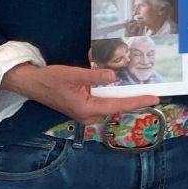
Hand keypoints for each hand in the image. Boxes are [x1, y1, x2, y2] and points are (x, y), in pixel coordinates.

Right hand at [5, 63, 154, 121]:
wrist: (32, 83)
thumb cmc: (50, 80)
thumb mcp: (72, 75)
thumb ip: (93, 76)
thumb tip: (114, 76)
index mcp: (86, 109)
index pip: (118, 105)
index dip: (137, 101)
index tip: (155, 98)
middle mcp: (89, 114)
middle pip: (117, 106)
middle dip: (135, 98)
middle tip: (155, 89)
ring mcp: (87, 111)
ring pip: (111, 103)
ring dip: (125, 94)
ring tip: (144, 86)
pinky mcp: (85, 105)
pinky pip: (104, 99)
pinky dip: (113, 92)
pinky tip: (123, 83)